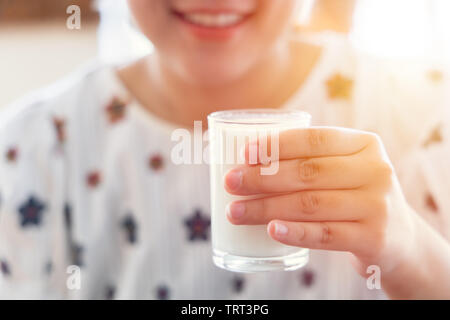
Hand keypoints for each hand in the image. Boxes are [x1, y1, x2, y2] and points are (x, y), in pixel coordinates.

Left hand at [224, 127, 419, 275]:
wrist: (399, 237)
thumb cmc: (354, 195)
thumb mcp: (345, 169)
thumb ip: (310, 161)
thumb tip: (247, 161)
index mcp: (364, 144)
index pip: (315, 139)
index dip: (277, 145)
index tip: (244, 154)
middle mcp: (375, 170)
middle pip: (307, 172)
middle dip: (262, 178)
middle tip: (231, 183)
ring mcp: (376, 205)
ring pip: (310, 204)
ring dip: (266, 208)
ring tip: (236, 211)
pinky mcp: (373, 238)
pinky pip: (325, 235)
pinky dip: (295, 232)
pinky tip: (271, 230)